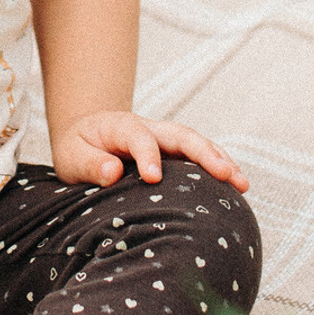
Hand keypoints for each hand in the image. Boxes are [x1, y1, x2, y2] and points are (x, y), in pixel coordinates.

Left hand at [51, 110, 247, 191]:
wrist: (85, 136)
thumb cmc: (78, 149)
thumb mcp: (71, 155)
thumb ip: (90, 163)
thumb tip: (113, 171)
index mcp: (120, 126)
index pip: (139, 136)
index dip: (147, 154)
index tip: (153, 177)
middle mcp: (149, 128)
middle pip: (181, 134)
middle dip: (204, 153)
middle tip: (225, 175)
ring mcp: (164, 140)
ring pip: (196, 144)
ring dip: (220, 160)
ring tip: (242, 184)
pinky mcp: (173, 154)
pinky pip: (198, 158)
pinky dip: (218, 168)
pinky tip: (236, 188)